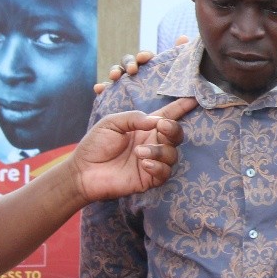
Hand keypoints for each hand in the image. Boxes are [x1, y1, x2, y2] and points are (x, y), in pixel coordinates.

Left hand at [70, 97, 197, 200]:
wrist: (82, 171)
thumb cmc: (95, 144)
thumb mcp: (111, 123)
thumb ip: (133, 118)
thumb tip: (156, 121)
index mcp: (145, 128)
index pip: (167, 116)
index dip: (181, 107)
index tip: (194, 99)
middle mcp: (152, 143)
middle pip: (176, 134)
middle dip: (173, 129)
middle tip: (161, 127)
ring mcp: (152, 161)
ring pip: (172, 154)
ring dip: (160, 151)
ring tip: (139, 153)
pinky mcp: (149, 178)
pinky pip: (165, 172)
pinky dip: (158, 166)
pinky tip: (143, 163)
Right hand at [92, 36, 190, 94]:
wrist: (154, 127)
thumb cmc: (166, 101)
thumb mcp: (173, 79)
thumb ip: (178, 61)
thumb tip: (183, 37)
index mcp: (150, 69)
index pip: (146, 57)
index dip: (144, 55)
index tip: (145, 58)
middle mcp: (136, 74)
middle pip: (130, 61)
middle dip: (130, 63)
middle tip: (133, 70)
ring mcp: (124, 85)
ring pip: (117, 72)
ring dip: (115, 70)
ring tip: (115, 76)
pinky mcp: (114, 97)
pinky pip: (105, 91)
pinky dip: (101, 88)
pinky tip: (99, 89)